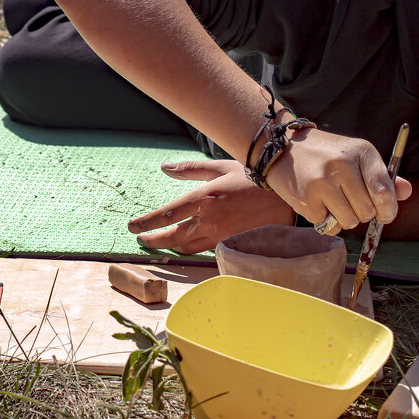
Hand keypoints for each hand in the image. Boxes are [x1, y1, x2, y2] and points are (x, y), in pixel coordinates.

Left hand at [128, 159, 294, 253]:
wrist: (286, 195)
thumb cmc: (251, 177)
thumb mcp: (219, 167)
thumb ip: (190, 169)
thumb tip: (164, 168)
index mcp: (203, 198)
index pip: (167, 214)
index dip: (146, 223)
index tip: (132, 227)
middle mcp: (209, 220)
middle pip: (173, 237)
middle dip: (153, 240)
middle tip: (141, 240)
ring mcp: (222, 235)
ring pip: (188, 248)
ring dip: (171, 247)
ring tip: (160, 243)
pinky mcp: (233, 245)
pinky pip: (206, 252)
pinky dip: (192, 250)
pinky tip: (186, 248)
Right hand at [263, 128, 411, 230]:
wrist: (282, 147)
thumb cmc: (326, 155)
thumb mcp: (356, 156)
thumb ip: (382, 177)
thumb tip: (407, 192)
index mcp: (361, 151)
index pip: (384, 192)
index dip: (388, 210)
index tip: (384, 213)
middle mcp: (343, 164)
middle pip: (368, 211)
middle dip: (362, 212)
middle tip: (349, 201)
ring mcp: (323, 181)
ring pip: (350, 221)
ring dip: (344, 218)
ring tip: (333, 202)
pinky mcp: (306, 197)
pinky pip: (328, 225)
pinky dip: (326, 220)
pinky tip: (318, 203)